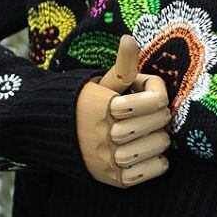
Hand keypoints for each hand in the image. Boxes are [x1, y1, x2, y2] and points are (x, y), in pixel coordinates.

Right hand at [75, 35, 171, 187]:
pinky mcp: (109, 178)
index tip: (150, 95)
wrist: (54, 135)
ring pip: (151, 149)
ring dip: (160, 142)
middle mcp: (103, 133)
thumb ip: (122, 65)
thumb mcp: (103, 83)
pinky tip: (153, 155)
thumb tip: (129, 38)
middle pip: (156, 125)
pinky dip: (155, 165)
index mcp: (105, 105)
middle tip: (158, 116)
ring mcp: (106, 158)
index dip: (157, 96)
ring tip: (155, 135)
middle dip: (162, 118)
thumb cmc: (87, 103)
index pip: (154, 101)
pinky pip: (142, 175)